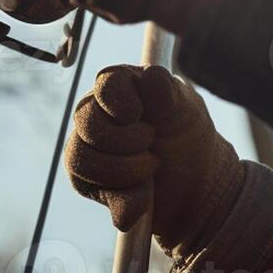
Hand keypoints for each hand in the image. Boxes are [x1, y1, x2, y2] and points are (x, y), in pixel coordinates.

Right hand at [65, 64, 242, 247]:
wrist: (192, 184)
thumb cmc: (187, 136)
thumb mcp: (186, 111)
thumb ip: (168, 93)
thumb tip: (150, 74)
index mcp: (121, 84)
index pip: (106, 83)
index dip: (121, 102)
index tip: (140, 114)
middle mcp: (96, 110)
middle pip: (87, 121)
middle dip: (126, 141)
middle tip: (153, 144)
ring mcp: (86, 144)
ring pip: (80, 157)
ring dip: (124, 170)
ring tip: (151, 168)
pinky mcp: (85, 178)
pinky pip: (87, 187)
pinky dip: (121, 197)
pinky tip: (143, 198)